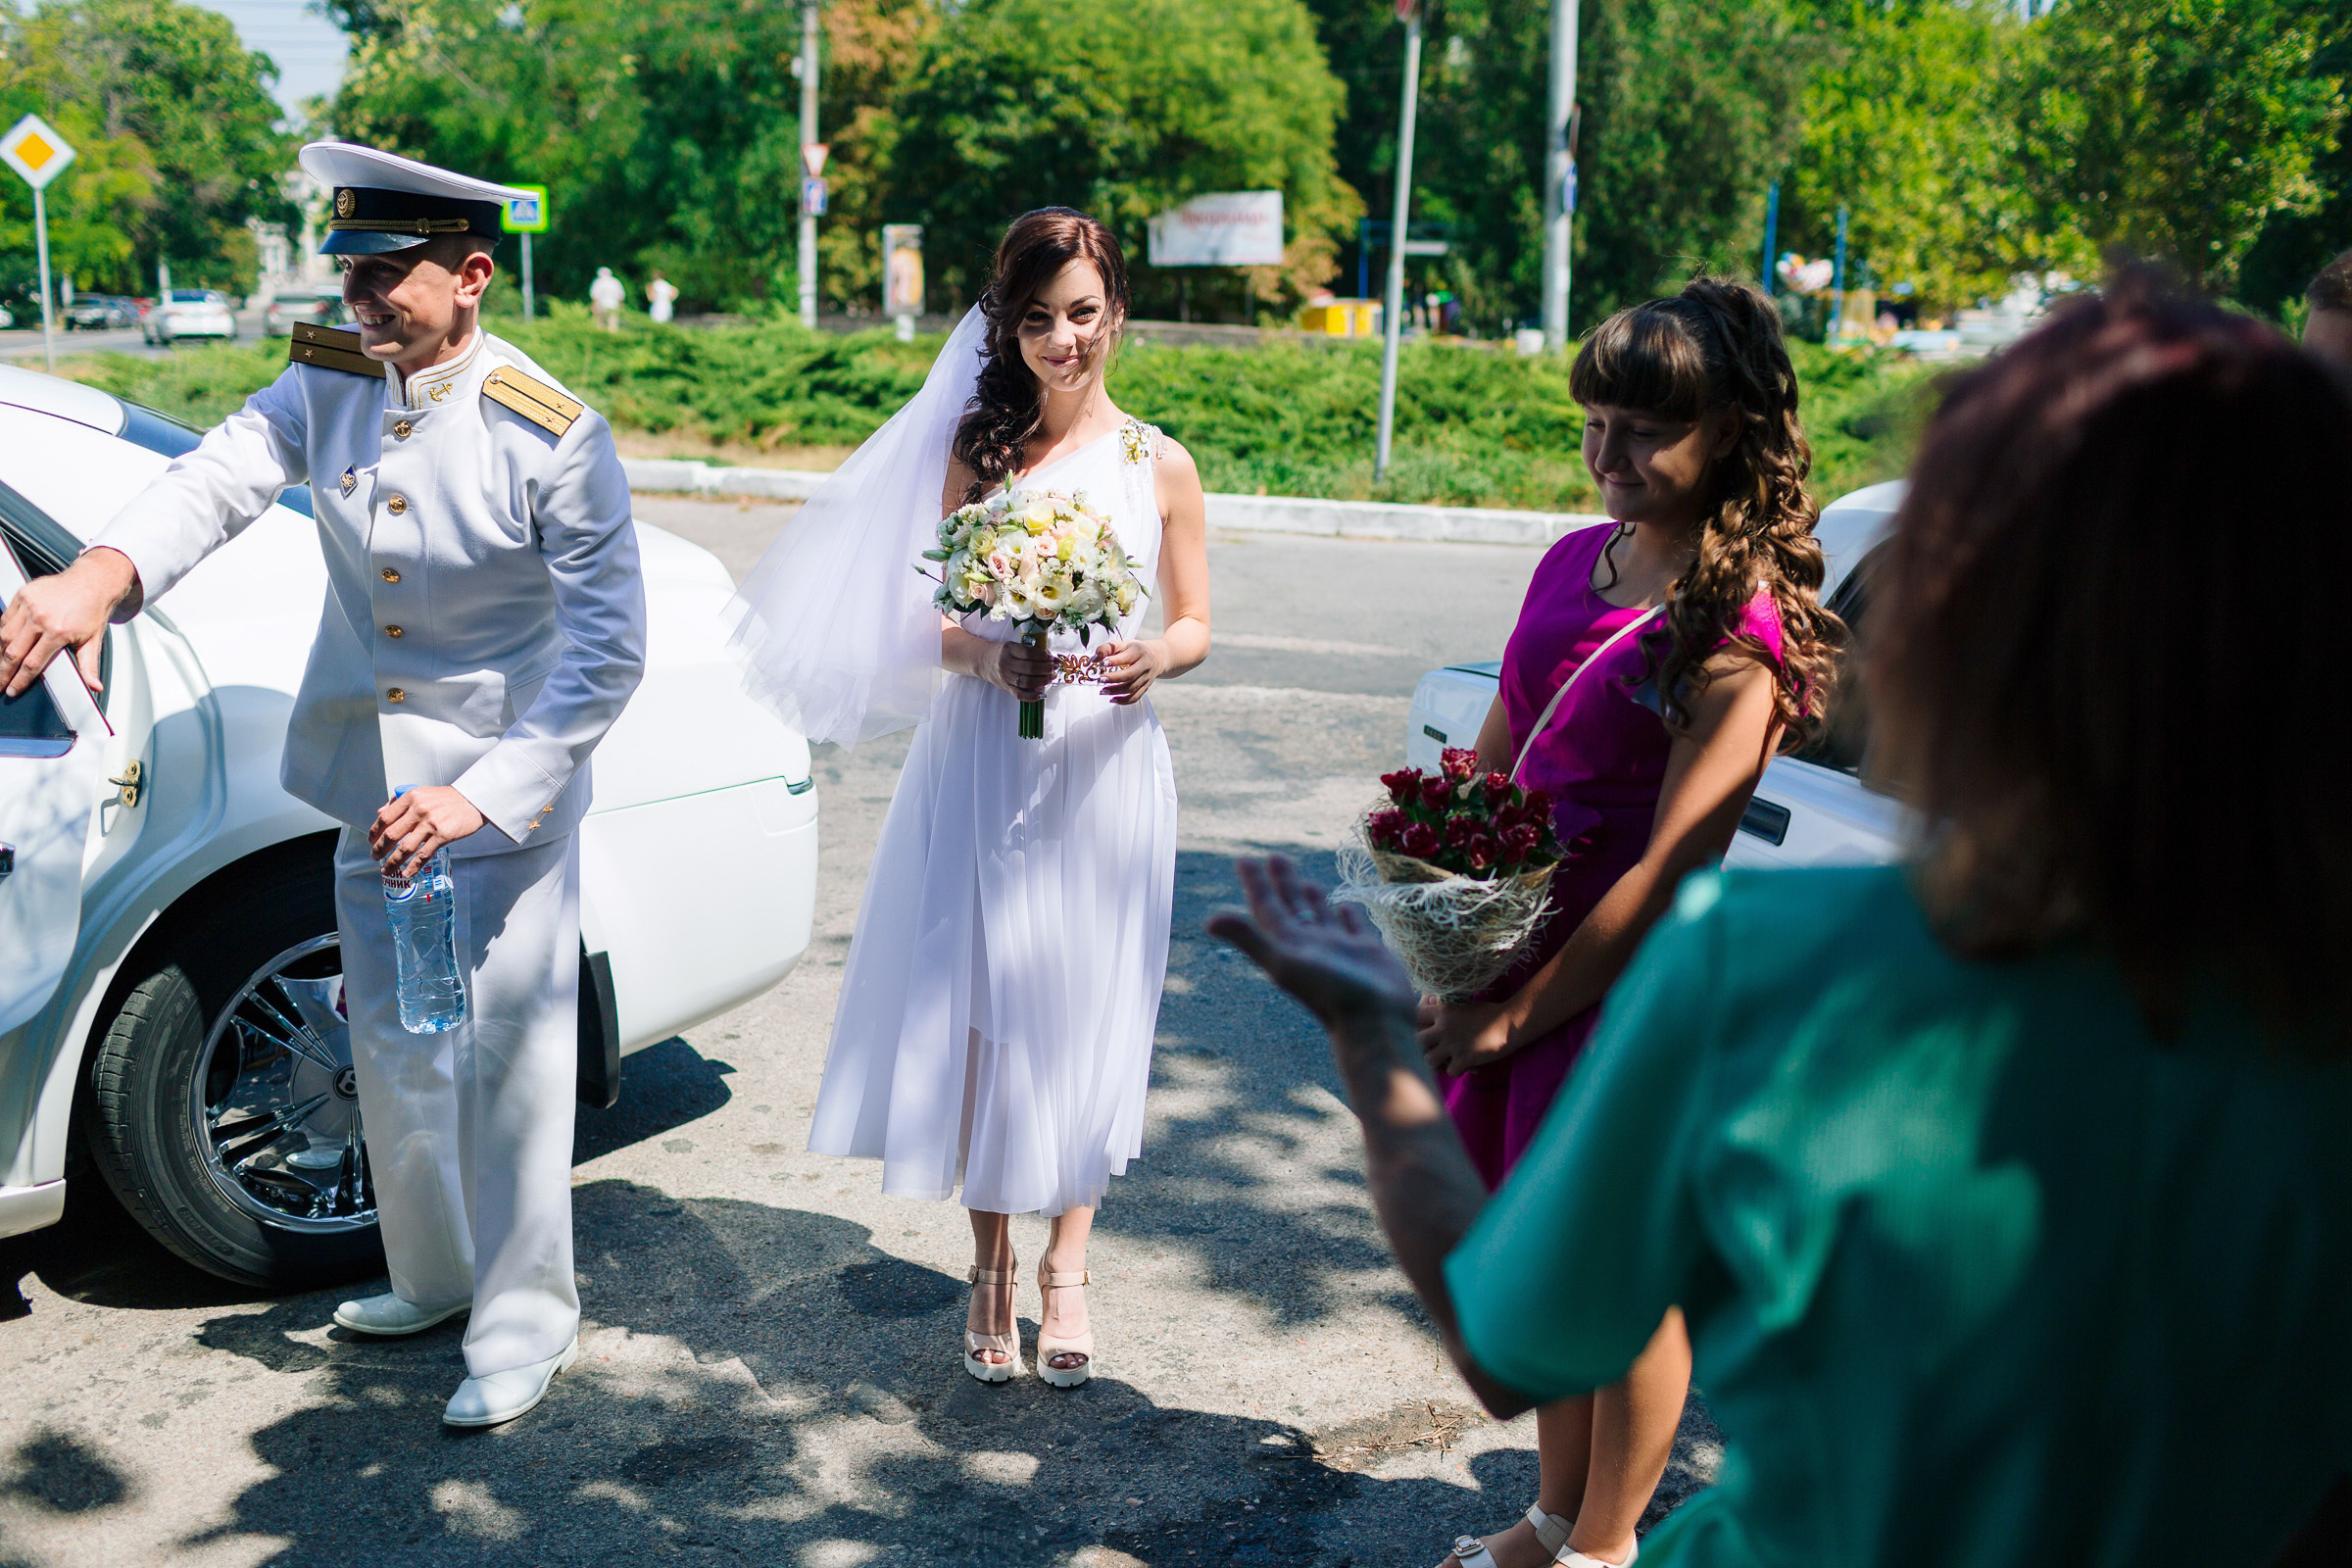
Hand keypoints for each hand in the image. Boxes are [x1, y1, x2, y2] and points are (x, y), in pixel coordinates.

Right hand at [0, 548, 138, 698]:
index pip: (32, 664)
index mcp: (58, 632)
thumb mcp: (94, 641)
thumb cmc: (92, 610)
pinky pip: (5, 619)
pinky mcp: (22, 595)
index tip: (12, 690)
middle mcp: (41, 618)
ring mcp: (29, 605)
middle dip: (2, 672)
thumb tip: (94, 686)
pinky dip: (1, 633)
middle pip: (13, 653)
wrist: (92, 581)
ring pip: (4, 636)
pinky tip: (3, 644)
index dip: (19, 680)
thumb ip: (89, 666)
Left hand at [369, 786, 486, 875]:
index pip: (385, 817)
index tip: (370, 840)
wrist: (474, 800)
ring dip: (393, 861)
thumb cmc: (449, 798)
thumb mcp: (422, 793)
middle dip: (379, 849)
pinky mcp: (442, 835)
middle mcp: (419, 809)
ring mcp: (430, 823)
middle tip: (375, 857)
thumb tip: (381, 813)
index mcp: (411, 797)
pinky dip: (413, 867)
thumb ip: (400, 802)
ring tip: (387, 869)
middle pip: (391, 834)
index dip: (374, 832)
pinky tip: (407, 873)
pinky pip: (423, 855)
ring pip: (405, 847)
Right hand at [986, 638, 1053, 701]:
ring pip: (1027, 682)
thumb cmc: (1002, 652)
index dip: (1043, 656)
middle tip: (1053, 668)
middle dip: (1046, 669)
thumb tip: (1052, 658)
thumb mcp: (1013, 646)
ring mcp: (1006, 677)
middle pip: (1030, 668)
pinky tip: (1041, 693)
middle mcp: (1006, 663)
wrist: (983, 660)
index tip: (1050, 657)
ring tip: (1050, 677)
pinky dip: (1032, 696)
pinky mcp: (1006, 687)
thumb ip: (1031, 651)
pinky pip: (1020, 695)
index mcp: (1009, 649)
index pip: (1029, 653)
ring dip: (1043, 681)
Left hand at [1098, 639, 1169, 704]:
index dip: (1113, 661)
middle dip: (1114, 679)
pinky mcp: (1145, 687)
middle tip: (1101, 680)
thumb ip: (1107, 649)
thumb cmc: (1136, 649)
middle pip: (1130, 675)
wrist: (1158, 656)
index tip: (1101, 664)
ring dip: (1116, 691)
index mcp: (1138, 651)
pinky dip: (1124, 701)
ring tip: (1102, 691)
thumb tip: (1093, 659)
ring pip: (1132, 688)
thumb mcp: (1123, 644)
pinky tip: (1112, 699)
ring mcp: (1146, 678)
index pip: (1126, 658)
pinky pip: (1136, 697)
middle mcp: (1144, 665)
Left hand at [1208, 854, 1418, 1027]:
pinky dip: (1348, 915)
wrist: (1374, 1022)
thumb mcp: (1284, 963)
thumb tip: (1209, 921)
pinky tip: (1346, 904)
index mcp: (1289, 945)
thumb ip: (1249, 940)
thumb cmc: (1329, 993)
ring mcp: (1339, 949)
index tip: (1245, 860)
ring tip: (1305, 881)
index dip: (1256, 885)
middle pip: (1291, 907)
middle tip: (1274, 856)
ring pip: (1321, 916)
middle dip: (1282, 882)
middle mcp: (1311, 945)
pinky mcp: (1367, 952)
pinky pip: (1353, 927)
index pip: (1267, 908)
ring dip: (1311, 898)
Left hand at [1417, 997, 1521, 1076]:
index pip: (1415, 1016)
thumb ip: (1445, 1011)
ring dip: (1437, 1061)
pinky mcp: (1465, 1059)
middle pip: (1417, 1040)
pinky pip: (1449, 1071)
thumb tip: (1429, 1011)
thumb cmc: (1488, 1012)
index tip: (1424, 1029)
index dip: (1417, 1024)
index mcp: (1443, 1010)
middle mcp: (1444, 1027)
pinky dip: (1456, 1070)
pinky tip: (1463, 1065)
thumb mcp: (1463, 1005)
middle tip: (1432, 1048)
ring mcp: (1454, 1044)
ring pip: (1429, 1060)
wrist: (1510, 1023)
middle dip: (1422, 1046)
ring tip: (1446, 1059)